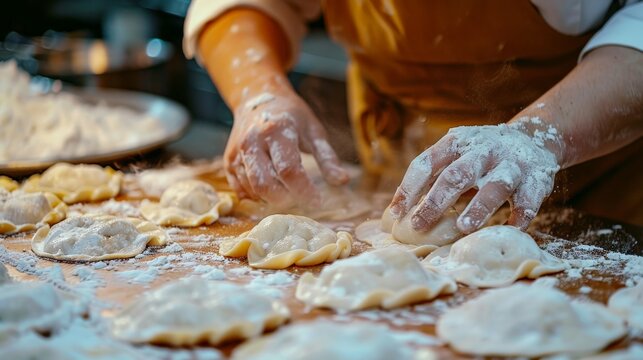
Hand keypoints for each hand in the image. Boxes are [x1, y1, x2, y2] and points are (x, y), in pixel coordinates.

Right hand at [224, 82, 348, 205]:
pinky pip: (241, 190)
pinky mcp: (228, 161)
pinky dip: (257, 196)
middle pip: (265, 185)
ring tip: (289, 192)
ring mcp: (236, 151)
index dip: (304, 191)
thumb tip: (343, 181)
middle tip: (301, 200)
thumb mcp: (314, 131)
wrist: (257, 97)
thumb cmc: (291, 115)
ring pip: (252, 190)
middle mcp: (252, 141)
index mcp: (277, 130)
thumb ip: (328, 158)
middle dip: (286, 200)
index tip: (317, 201)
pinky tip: (272, 188)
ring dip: (272, 199)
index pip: (289, 170)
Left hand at [388, 121, 561, 232]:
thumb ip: (433, 177)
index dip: (409, 188)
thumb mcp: (456, 156)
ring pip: (495, 185)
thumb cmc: (480, 156)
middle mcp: (483, 150)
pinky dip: (519, 216)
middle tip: (418, 225)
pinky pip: (528, 199)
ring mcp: (511, 163)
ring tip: (464, 227)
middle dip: (436, 201)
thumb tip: (396, 212)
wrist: (534, 139)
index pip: (426, 163)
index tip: (396, 213)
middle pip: (456, 175)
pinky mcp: (537, 178)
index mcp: (456, 142)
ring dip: (479, 206)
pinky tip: (509, 230)